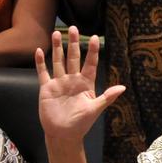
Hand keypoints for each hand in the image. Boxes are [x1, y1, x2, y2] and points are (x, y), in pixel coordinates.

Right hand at [36, 26, 124, 147]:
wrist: (63, 134)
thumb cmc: (81, 123)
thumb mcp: (95, 109)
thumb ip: (107, 97)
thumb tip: (122, 87)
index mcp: (86, 84)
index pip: (90, 64)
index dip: (92, 51)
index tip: (94, 37)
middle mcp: (72, 80)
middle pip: (73, 58)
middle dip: (73, 43)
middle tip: (72, 28)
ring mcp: (59, 83)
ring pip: (58, 61)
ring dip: (57, 48)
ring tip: (56, 34)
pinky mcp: (46, 88)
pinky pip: (43, 72)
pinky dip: (40, 62)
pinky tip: (38, 51)